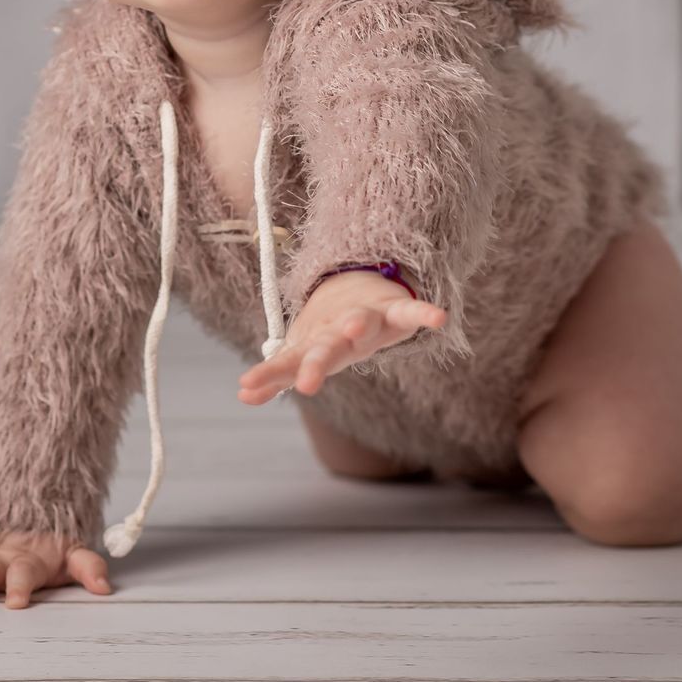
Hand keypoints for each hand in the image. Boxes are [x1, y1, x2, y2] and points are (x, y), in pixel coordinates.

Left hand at [238, 271, 447, 403]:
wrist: (355, 286)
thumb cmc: (328, 331)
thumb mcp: (304, 353)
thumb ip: (277, 374)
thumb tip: (242, 395)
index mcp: (316, 343)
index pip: (290, 360)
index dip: (269, 374)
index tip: (244, 386)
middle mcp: (337, 330)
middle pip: (325, 347)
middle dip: (316, 365)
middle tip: (306, 385)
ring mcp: (366, 318)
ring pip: (361, 321)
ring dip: (356, 325)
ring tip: (352, 329)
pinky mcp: (394, 311)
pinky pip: (410, 313)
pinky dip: (424, 314)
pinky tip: (439, 318)